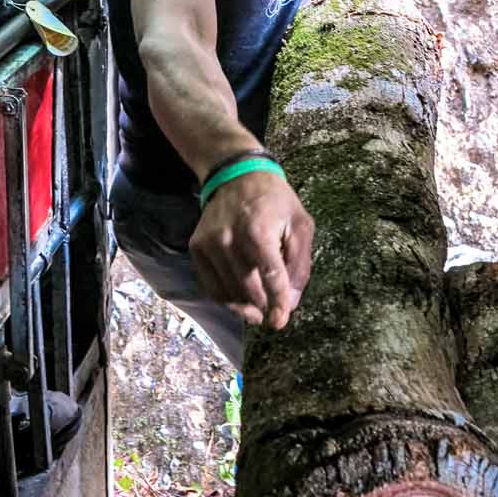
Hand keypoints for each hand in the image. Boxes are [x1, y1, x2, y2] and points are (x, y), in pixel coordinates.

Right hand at [189, 170, 313, 331]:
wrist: (236, 175)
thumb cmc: (275, 200)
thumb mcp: (300, 223)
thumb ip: (299, 263)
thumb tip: (291, 301)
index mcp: (258, 232)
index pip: (270, 278)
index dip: (278, 304)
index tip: (280, 321)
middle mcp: (229, 239)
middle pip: (249, 289)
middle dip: (263, 306)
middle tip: (272, 313)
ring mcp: (209, 244)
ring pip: (228, 292)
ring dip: (245, 307)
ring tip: (257, 309)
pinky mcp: (197, 248)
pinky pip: (211, 286)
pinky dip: (226, 299)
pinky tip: (239, 299)